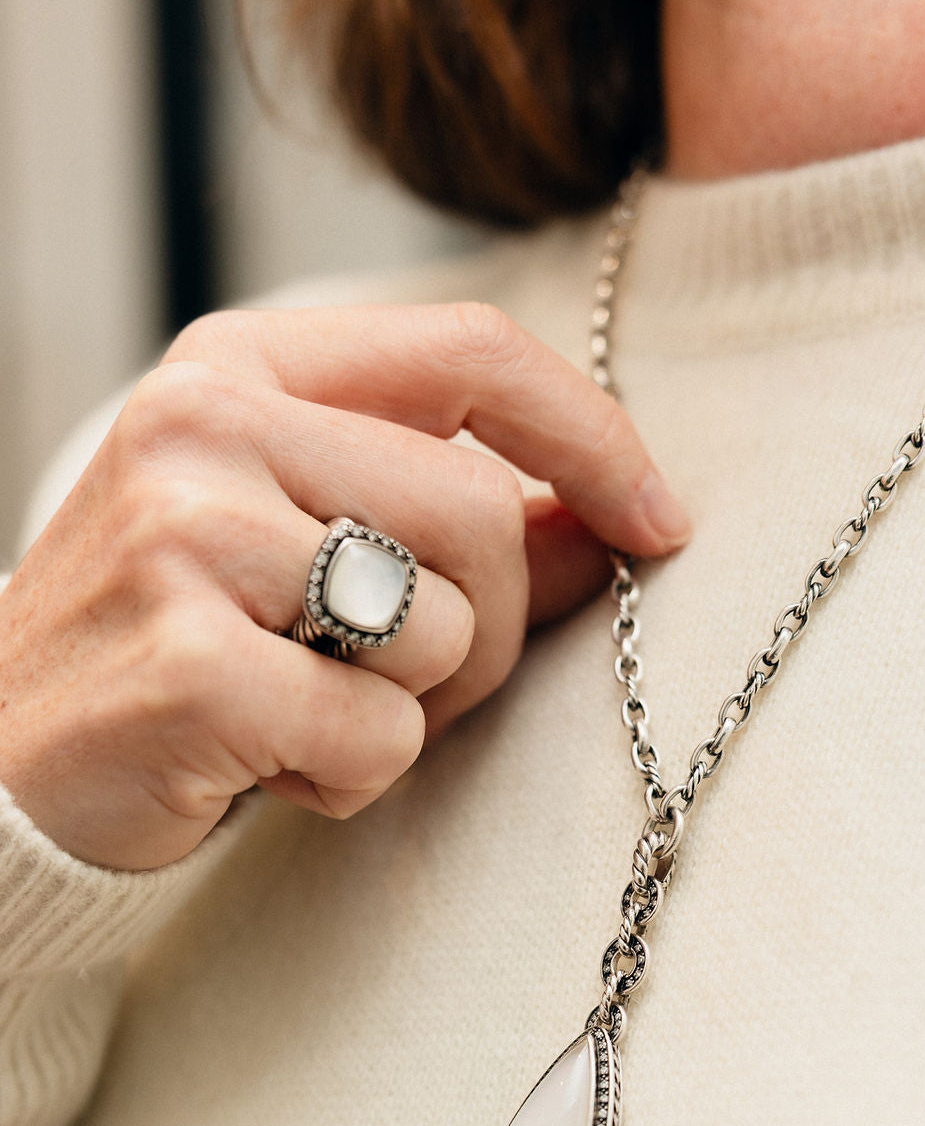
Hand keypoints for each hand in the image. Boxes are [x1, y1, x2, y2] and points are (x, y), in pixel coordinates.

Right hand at [0, 302, 688, 869]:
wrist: (2, 751)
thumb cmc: (178, 637)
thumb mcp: (305, 542)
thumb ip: (456, 521)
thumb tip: (612, 526)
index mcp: (243, 365)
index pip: (472, 349)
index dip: (594, 435)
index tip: (658, 522)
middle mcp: (206, 425)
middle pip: (484, 513)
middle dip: (489, 629)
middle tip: (411, 683)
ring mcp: (185, 536)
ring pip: (443, 630)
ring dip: (412, 710)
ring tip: (308, 713)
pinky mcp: (186, 664)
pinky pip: (379, 734)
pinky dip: (355, 776)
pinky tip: (266, 765)